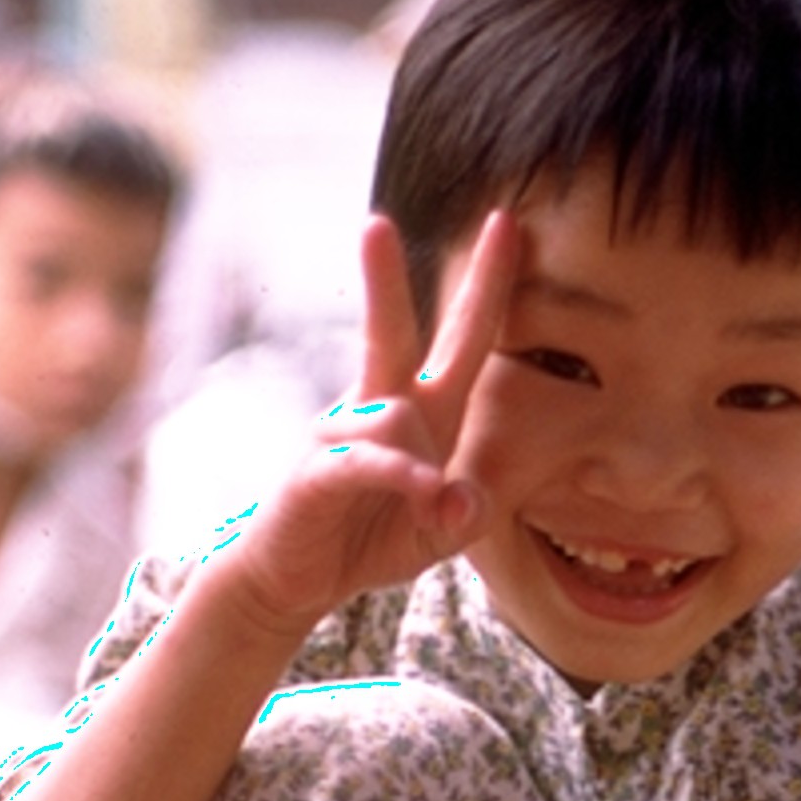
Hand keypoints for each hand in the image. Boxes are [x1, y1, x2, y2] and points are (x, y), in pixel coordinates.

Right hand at [210, 210, 517, 637]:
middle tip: (377, 221)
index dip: (486, 285)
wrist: (295, 579)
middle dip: (387, 279)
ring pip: (399, 417)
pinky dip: (402, 474)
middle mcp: (378, 410)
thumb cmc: (367, 540)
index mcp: (421, 412)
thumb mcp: (437, 535)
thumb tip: (456, 496)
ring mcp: (341, 437)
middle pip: (393, 334)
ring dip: (426, 471)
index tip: (505, 224)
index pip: (461, 340)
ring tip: (420, 514)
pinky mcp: (317, 473)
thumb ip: (464, 514)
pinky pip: (369, 460)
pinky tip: (423, 490)